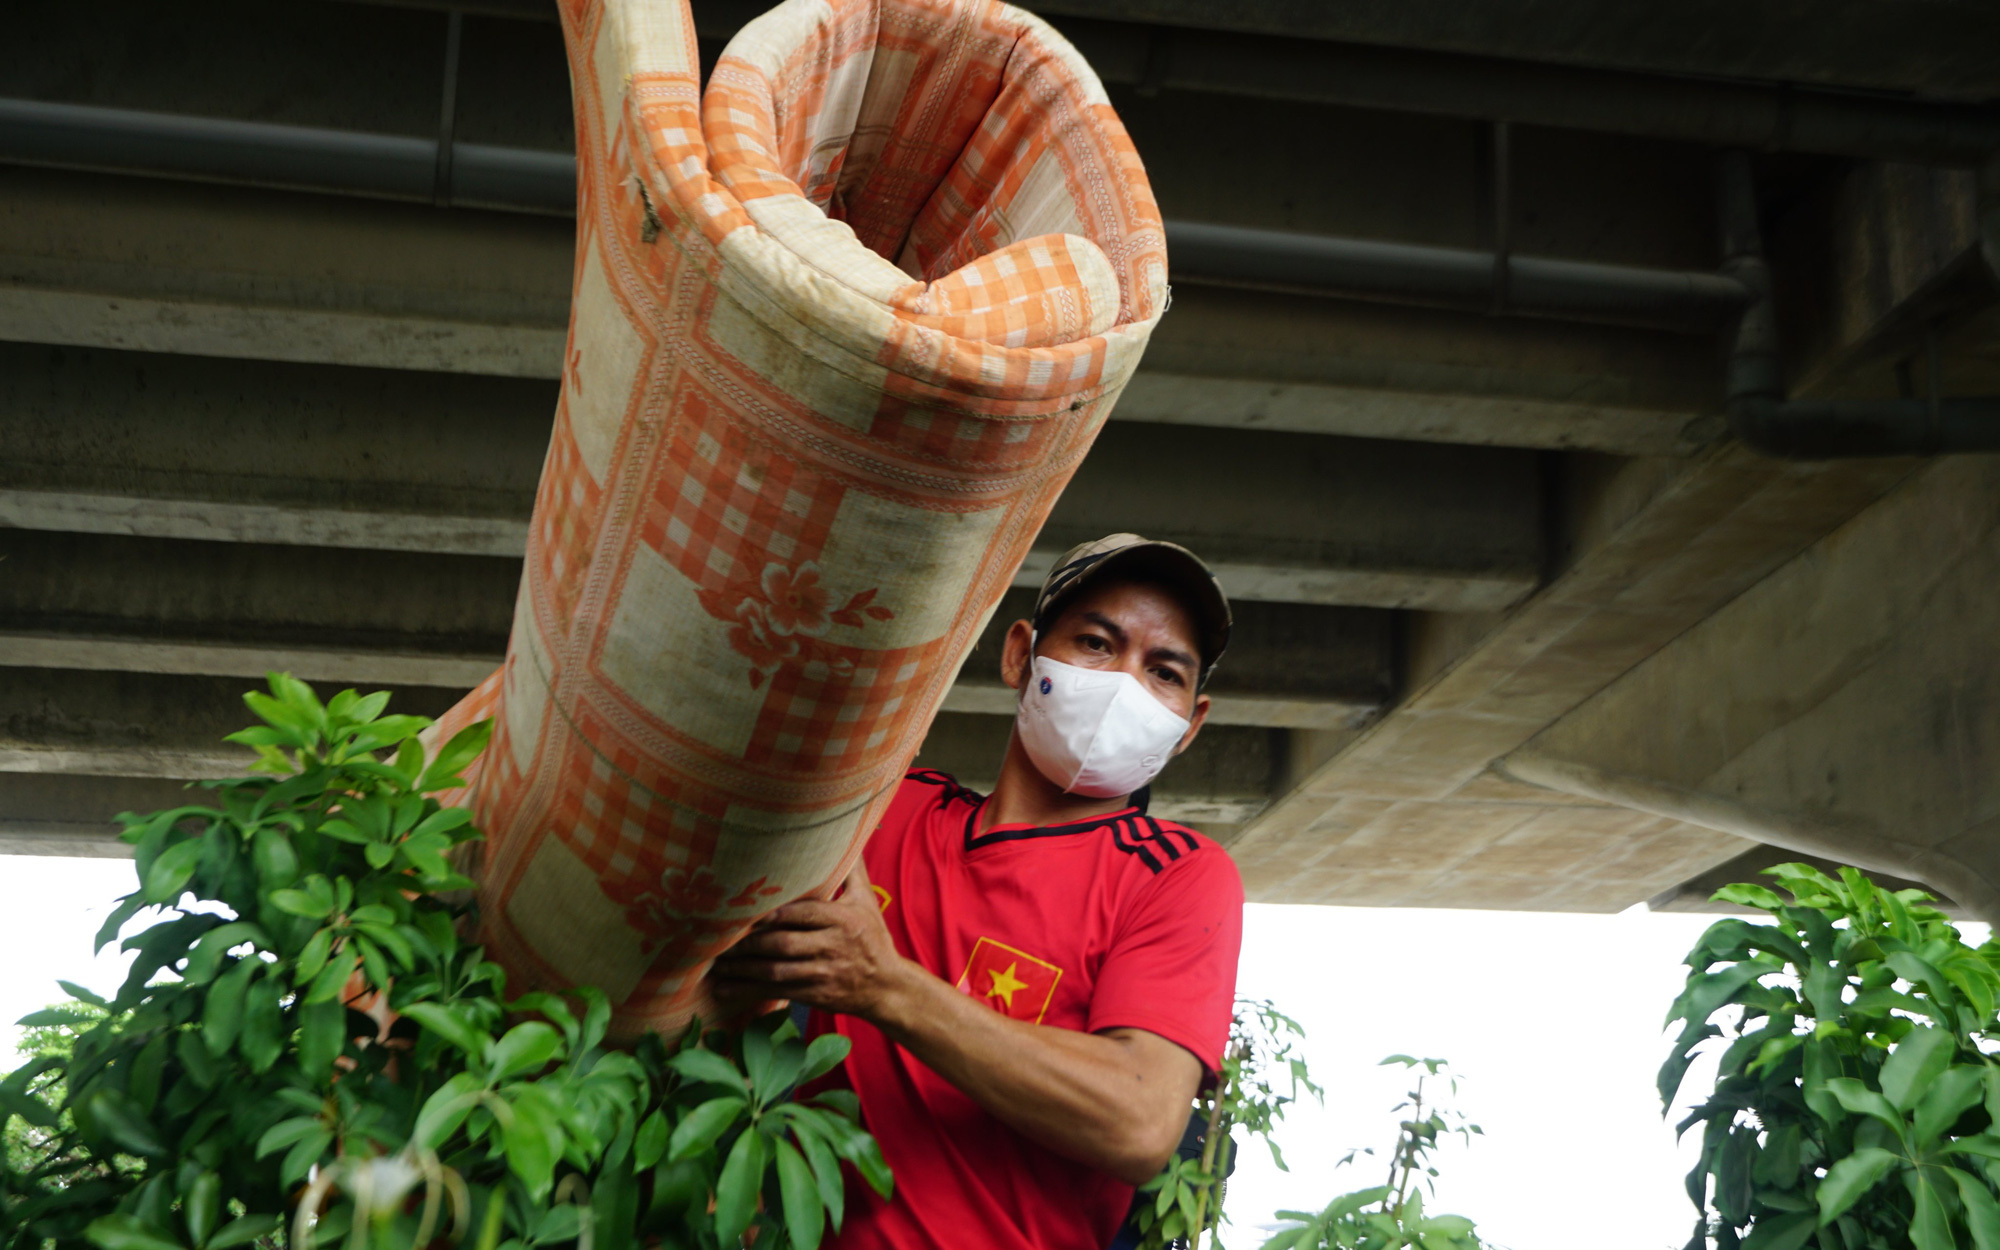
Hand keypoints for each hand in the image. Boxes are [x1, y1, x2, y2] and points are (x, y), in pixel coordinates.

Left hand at [709, 860, 913, 1022]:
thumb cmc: (872, 938)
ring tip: (717, 963)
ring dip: (742, 968)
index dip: (771, 914)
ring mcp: (823, 973)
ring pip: (775, 971)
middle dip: (748, 943)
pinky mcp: (815, 995)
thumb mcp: (865, 902)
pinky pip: (777, 993)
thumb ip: (851, 870)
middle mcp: (832, 946)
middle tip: (719, 939)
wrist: (887, 986)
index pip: (802, 913)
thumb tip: (846, 831)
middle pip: (783, 944)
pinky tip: (726, 988)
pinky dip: (749, 990)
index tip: (744, 911)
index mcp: (843, 920)